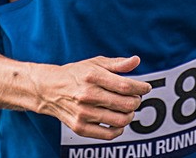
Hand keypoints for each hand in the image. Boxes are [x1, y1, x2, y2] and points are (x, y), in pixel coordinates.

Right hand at [34, 55, 152, 139]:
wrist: (49, 89)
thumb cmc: (76, 74)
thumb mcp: (95, 63)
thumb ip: (117, 64)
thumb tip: (137, 61)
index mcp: (92, 76)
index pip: (125, 86)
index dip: (141, 88)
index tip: (146, 87)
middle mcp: (87, 95)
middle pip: (126, 104)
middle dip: (137, 101)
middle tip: (136, 98)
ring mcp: (83, 113)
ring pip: (120, 120)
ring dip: (130, 115)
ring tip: (127, 109)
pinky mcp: (80, 128)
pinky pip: (108, 134)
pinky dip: (119, 129)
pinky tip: (118, 121)